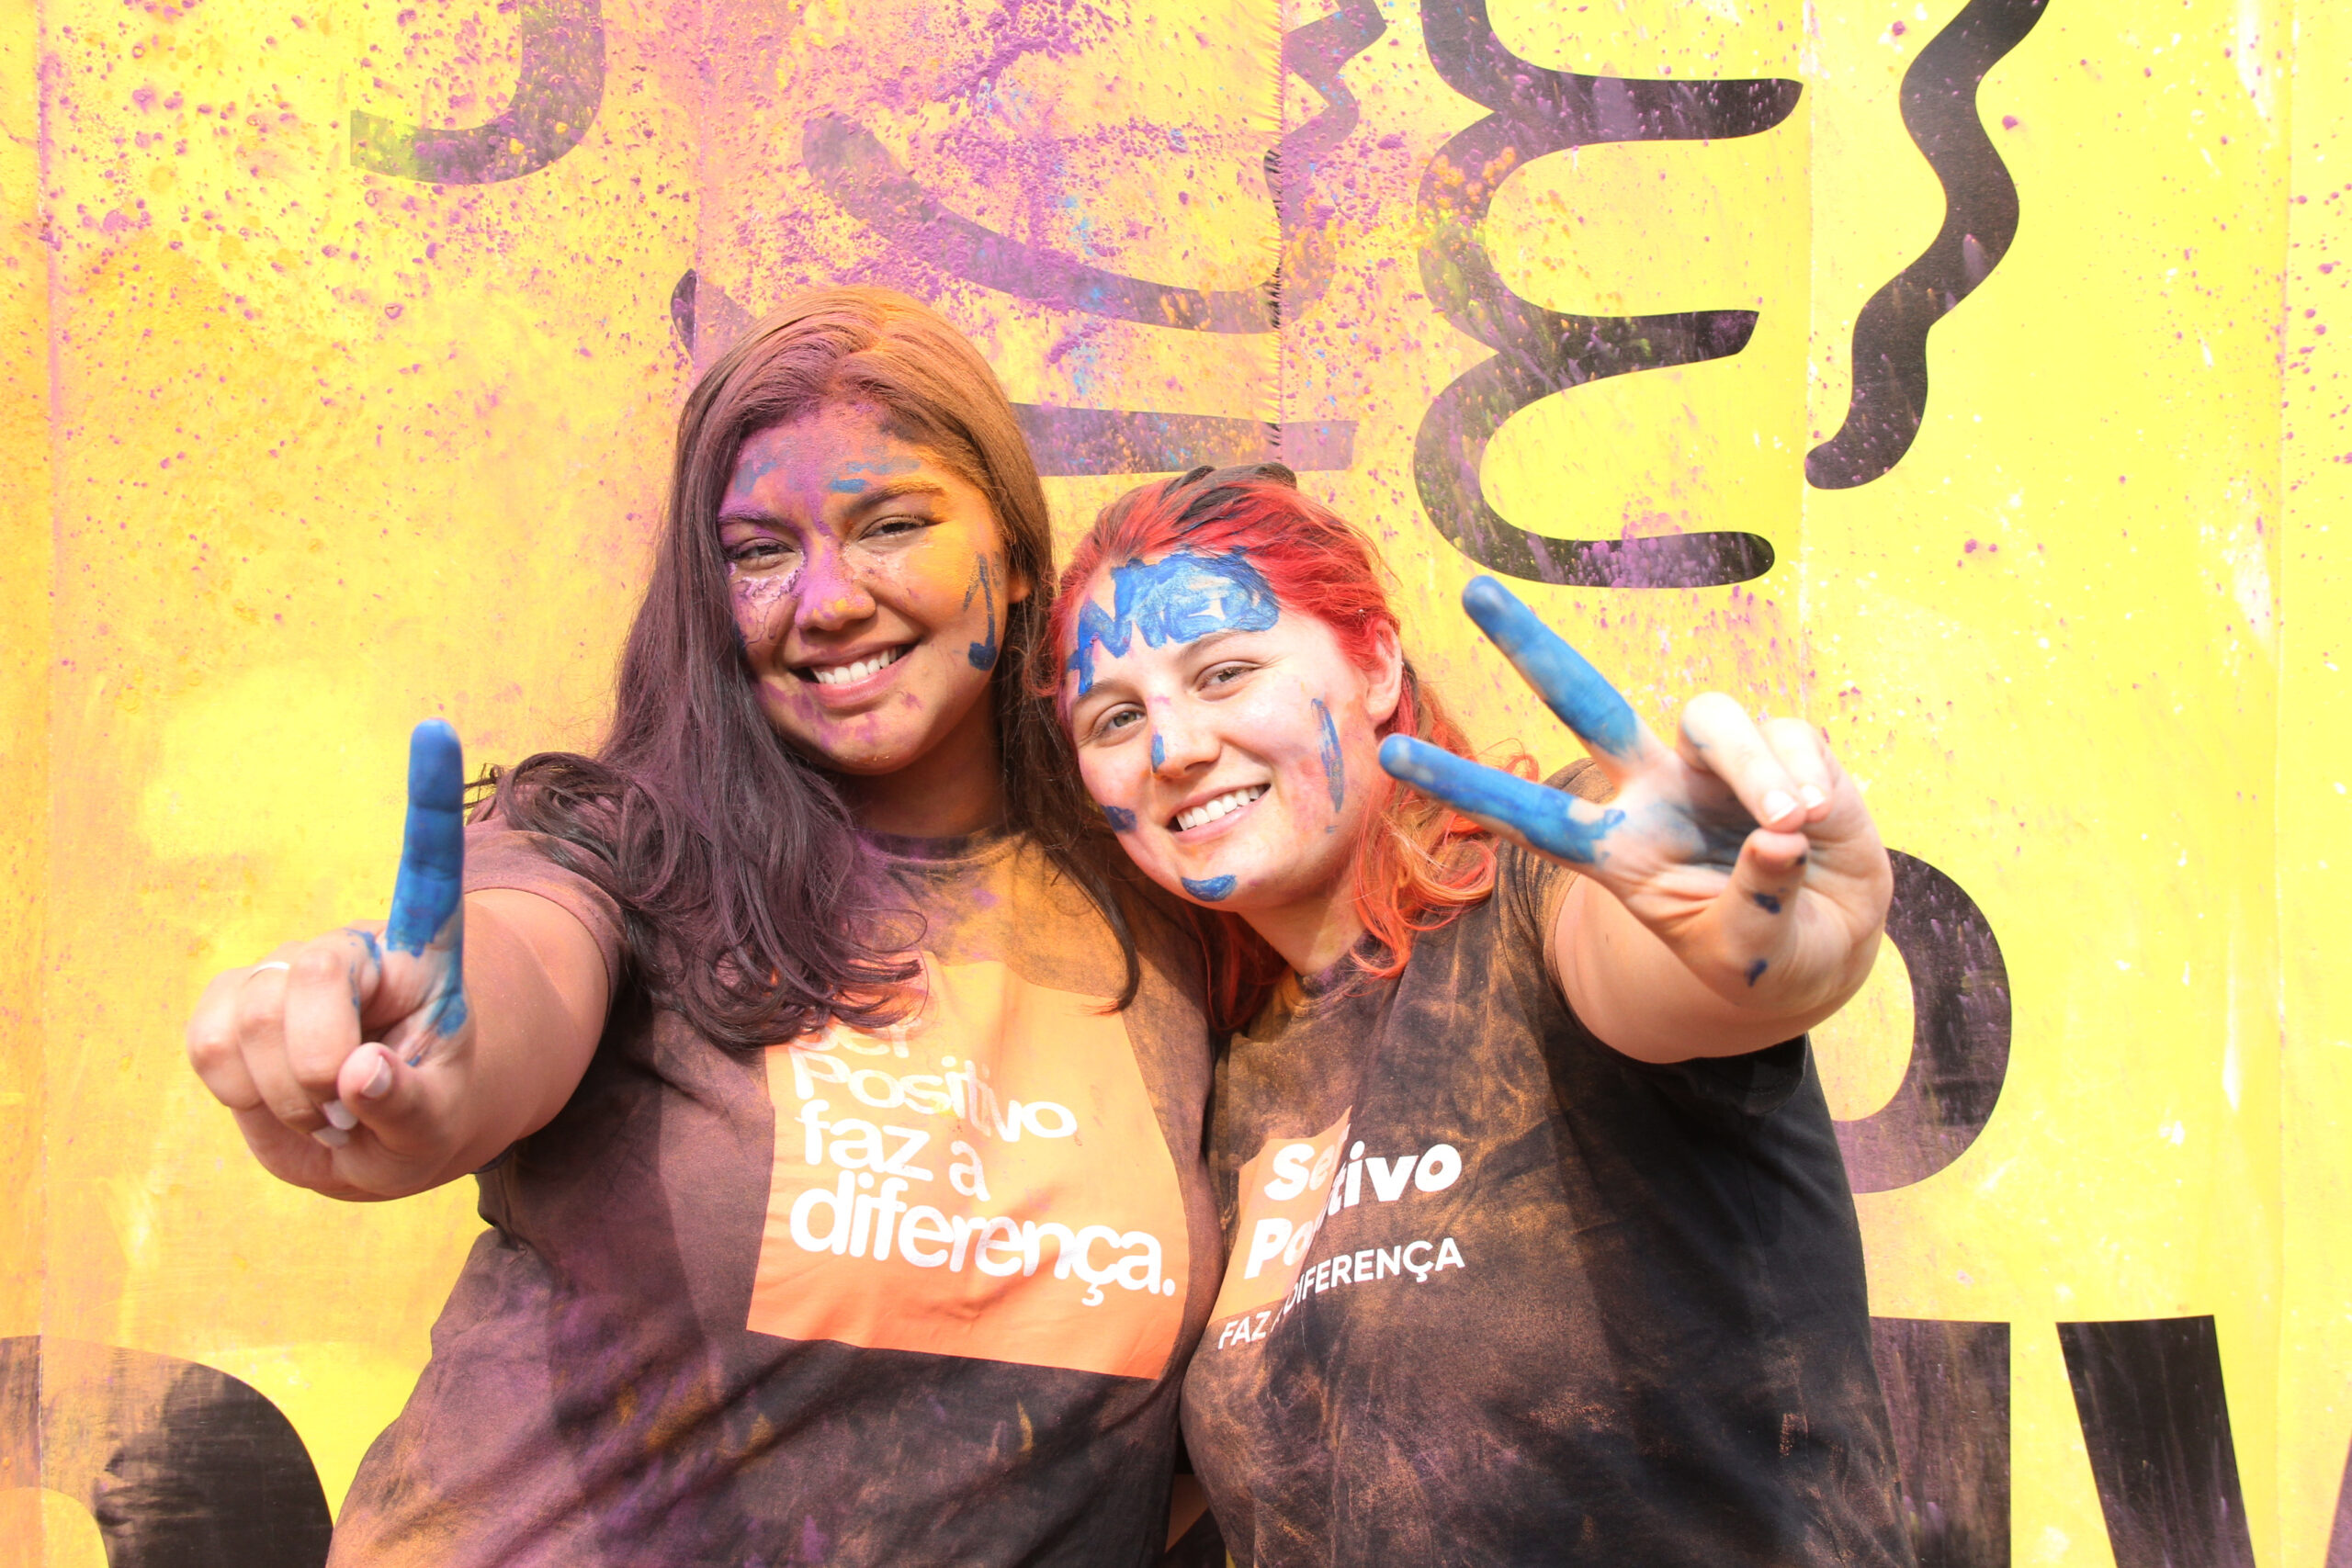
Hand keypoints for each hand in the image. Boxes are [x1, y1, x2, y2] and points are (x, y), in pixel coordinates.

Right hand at [185, 720, 477, 1196]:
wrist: (374, 1139)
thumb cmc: (427, 1119)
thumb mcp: (439, 1130)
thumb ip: (408, 1106)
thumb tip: (360, 1074)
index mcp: (425, 960)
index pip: (428, 871)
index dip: (428, 802)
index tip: (435, 726)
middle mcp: (354, 948)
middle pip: (313, 977)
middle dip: (319, 1066)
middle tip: (349, 1106)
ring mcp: (289, 969)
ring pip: (251, 1023)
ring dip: (285, 1094)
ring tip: (325, 1106)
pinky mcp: (234, 1000)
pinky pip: (208, 1045)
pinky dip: (239, 1091)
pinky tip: (273, 1095)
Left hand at [1380, 578, 1890, 1016]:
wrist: (1835, 943)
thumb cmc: (1766, 956)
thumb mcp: (1748, 956)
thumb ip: (1754, 903)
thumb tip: (1776, 833)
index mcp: (1617, 851)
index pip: (1529, 817)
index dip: (1465, 787)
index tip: (1394, 753)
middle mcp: (1652, 790)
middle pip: (1584, 702)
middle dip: (1529, 647)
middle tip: (1473, 592)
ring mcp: (1712, 762)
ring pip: (1714, 718)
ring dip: (1755, 770)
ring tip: (1792, 828)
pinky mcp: (1782, 745)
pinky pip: (1790, 735)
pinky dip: (1812, 778)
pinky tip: (1823, 821)